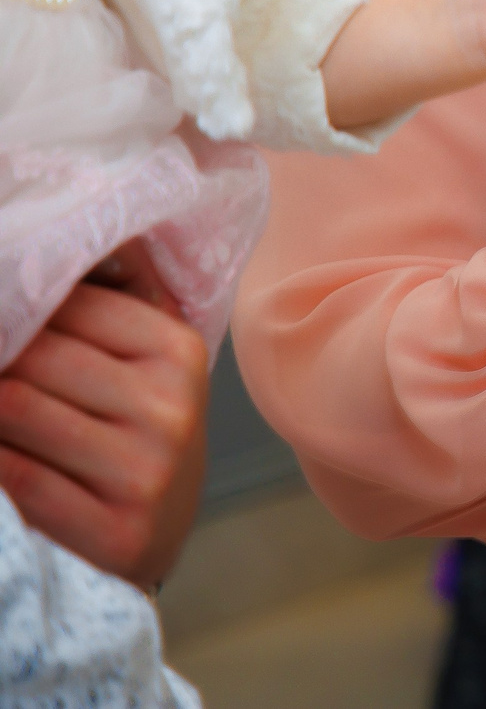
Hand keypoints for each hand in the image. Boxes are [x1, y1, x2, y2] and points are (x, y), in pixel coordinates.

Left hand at [0, 245, 208, 587]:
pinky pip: (14, 477)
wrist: (151, 534)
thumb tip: (54, 238)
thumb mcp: (140, 364)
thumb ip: (108, 303)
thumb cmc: (132, 434)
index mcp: (180, 351)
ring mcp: (146, 471)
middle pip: (36, 356)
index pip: (73, 303)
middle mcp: (172, 407)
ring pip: (16, 410)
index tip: (4, 318)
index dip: (19, 308)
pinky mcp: (116, 529)